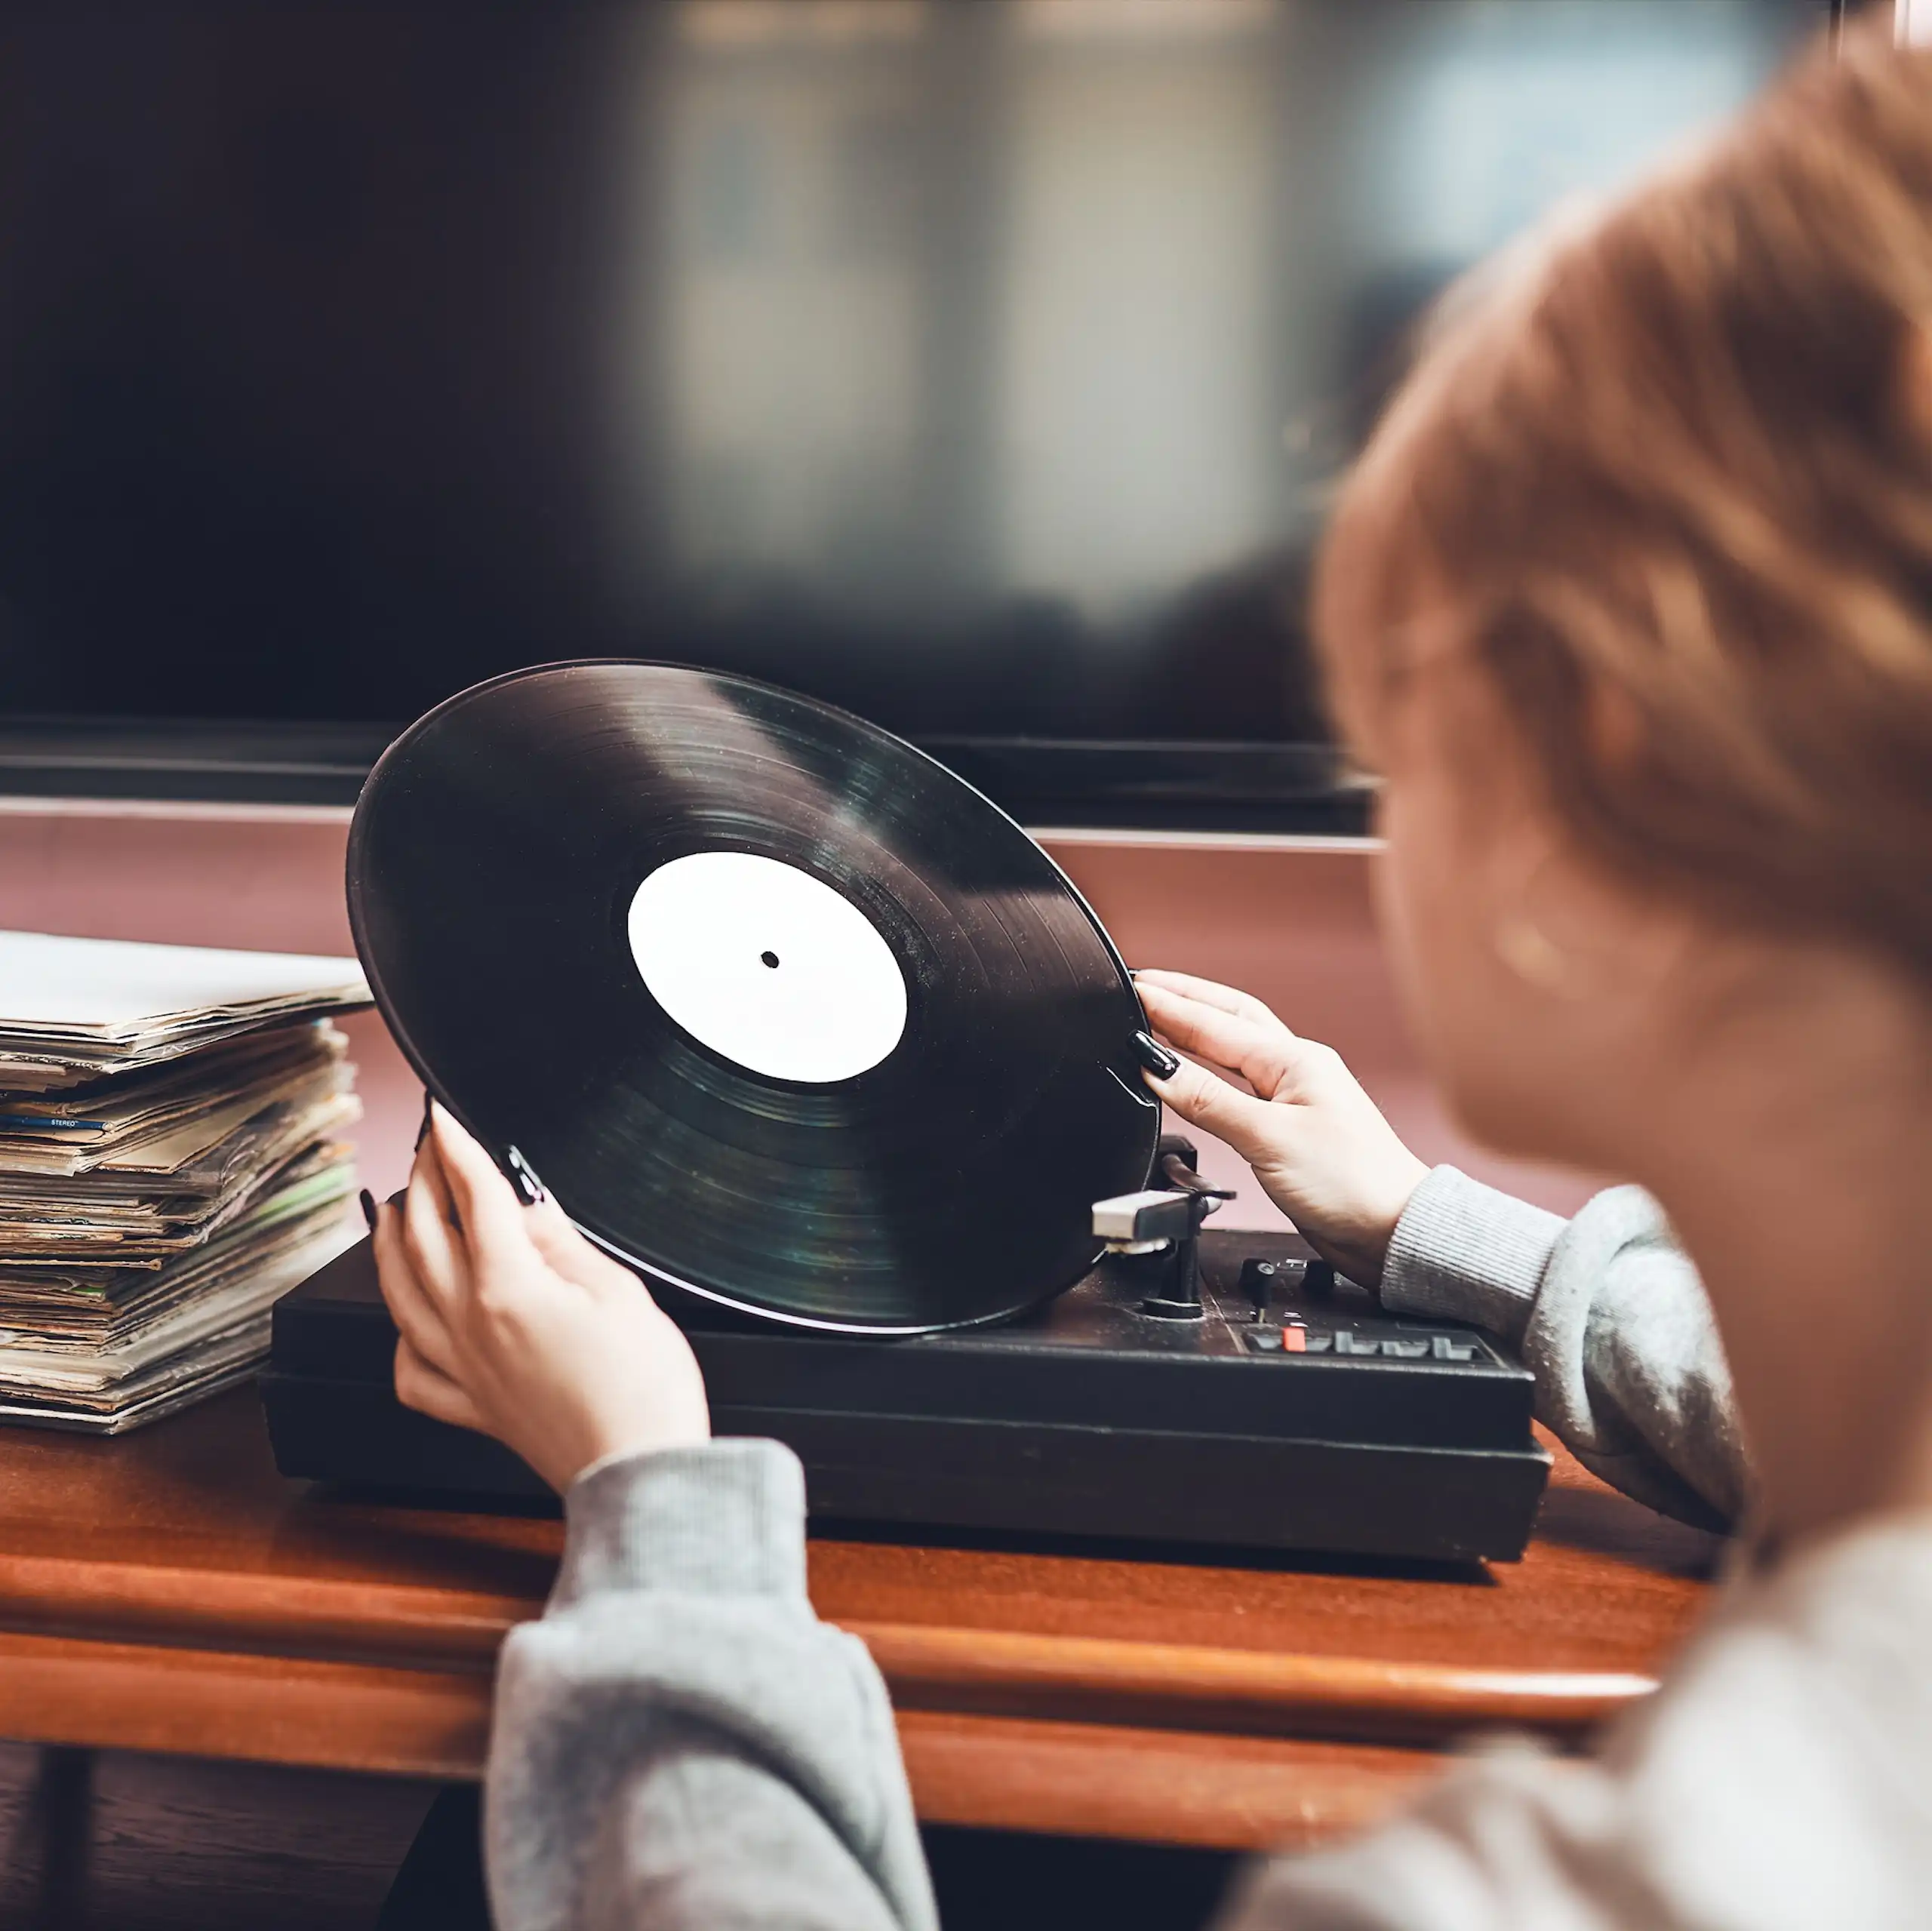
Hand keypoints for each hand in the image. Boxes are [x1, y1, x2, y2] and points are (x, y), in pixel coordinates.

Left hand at [370, 1102, 709, 1492]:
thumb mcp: (618, 1292)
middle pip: (426, 1236)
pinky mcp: (472, 1408)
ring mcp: (463, 1370)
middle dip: (422, 1180)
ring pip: (400, 1295)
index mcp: (508, 1288)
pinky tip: (406, 1321)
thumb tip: (527, 1207)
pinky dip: (400, 1338)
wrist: (638, 1470)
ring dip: (390, 1244)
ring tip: (390, 1212)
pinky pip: (411, 1370)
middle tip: (428, 1148)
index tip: (446, 1117)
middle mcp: (470, 1327)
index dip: (459, 1148)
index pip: (475, 1197)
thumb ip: (562, 1243)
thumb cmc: (641, 1389)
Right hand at [1134, 971, 1428, 1287]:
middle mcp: (1295, 1071)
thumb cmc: (1353, 1185)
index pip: (1214, 1025)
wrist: (1392, 1231)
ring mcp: (1294, 1097)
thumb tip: (1157, 1069)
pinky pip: (1239, 1082)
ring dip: (1197, 1026)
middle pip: (1229, 1018)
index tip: (1130, 990)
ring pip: (1235, 1047)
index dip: (1167, 1007)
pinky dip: (1209, 1068)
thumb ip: (1208, 1101)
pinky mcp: (1288, 1128)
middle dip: (1183, 998)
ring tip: (1161, 1014)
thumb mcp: (1269, 1138)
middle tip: (1141, 985)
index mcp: (1294, 1061)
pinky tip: (1197, 1071)